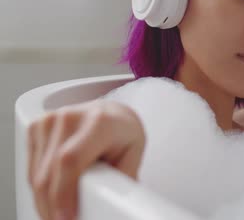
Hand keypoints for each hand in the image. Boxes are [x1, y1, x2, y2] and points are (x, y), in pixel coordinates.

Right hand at [27, 99, 145, 219]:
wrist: (112, 114)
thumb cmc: (123, 133)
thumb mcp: (133, 155)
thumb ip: (120, 179)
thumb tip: (114, 207)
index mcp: (99, 122)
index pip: (70, 161)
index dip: (64, 194)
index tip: (67, 217)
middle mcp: (71, 118)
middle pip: (49, 172)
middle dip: (53, 206)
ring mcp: (50, 120)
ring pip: (36, 174)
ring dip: (45, 200)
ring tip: (62, 211)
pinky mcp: (36, 127)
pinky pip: (31, 167)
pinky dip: (40, 187)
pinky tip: (55, 194)